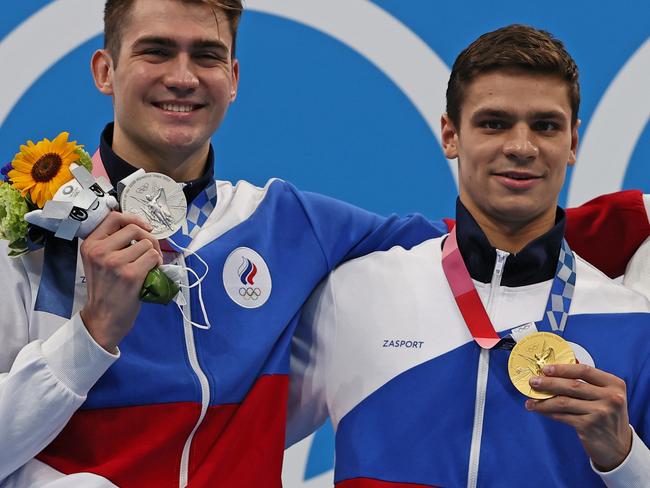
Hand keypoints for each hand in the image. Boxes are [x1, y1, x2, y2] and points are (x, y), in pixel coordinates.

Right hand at [79, 212, 162, 352]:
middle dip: (149, 238)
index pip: (114, 217)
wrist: (103, 318)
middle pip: (135, 229)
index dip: (133, 218)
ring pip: (147, 244)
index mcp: (90, 245)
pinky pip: (153, 257)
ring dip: (153, 254)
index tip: (144, 227)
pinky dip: (157, 264)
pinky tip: (151, 273)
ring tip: (148, 266)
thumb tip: (139, 227)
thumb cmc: (105, 289)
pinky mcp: (130, 274)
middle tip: (151, 251)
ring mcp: (115, 262)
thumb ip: (111, 243)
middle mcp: (100, 251)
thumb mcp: (97, 261)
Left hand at [525, 363, 631, 470]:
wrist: (618, 447)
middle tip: (532, 381)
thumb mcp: (606, 396)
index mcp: (614, 384)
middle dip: (549, 382)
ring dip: (544, 400)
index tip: (545, 369)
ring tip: (530, 400)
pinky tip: (538, 409)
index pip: (584, 370)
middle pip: (572, 385)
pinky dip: (548, 412)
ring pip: (564, 402)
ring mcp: (600, 413)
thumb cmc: (607, 416)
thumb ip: (588, 384)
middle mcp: (610, 398)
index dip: (563, 369)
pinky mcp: (589, 426)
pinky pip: (562, 416)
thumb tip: (553, 373)